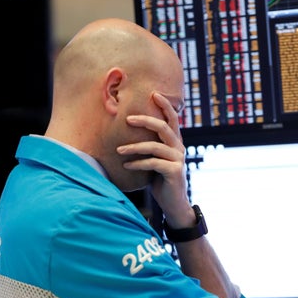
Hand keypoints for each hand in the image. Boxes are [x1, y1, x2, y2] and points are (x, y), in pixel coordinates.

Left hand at [117, 93, 193, 225]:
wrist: (173, 204)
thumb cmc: (160, 181)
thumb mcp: (155, 160)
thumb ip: (150, 147)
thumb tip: (128, 133)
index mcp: (175, 142)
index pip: (172, 119)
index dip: (165, 105)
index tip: (153, 93)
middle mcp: (179, 148)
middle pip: (164, 127)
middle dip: (146, 120)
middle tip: (128, 119)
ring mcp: (178, 160)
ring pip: (155, 146)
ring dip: (134, 147)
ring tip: (119, 150)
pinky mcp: (174, 171)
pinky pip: (153, 163)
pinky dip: (137, 163)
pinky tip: (126, 165)